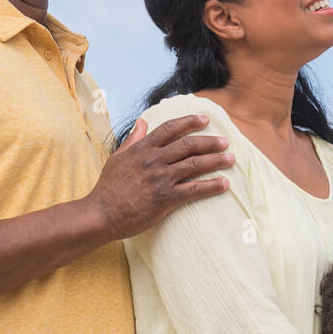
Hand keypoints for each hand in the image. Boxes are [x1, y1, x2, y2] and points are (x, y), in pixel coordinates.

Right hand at [90, 115, 234, 241]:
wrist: (102, 214)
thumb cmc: (108, 187)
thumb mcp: (118, 157)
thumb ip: (133, 139)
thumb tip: (142, 121)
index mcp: (143, 148)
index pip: (170, 129)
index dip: (190, 122)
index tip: (205, 119)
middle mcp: (154, 160)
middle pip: (188, 145)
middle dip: (210, 142)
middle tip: (225, 141)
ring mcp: (161, 179)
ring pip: (195, 165)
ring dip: (216, 160)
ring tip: (230, 158)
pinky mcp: (166, 198)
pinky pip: (194, 189)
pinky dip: (211, 186)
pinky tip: (224, 184)